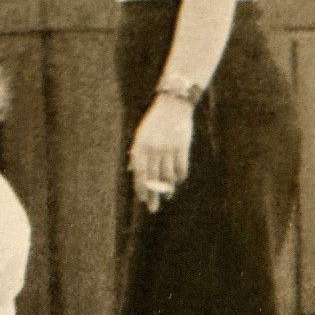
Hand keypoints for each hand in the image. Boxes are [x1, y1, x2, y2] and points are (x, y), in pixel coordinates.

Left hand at [129, 95, 193, 210]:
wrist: (173, 105)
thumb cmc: (154, 122)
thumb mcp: (141, 135)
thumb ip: (137, 153)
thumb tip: (132, 171)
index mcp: (141, 146)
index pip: (140, 173)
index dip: (141, 188)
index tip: (142, 199)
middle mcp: (154, 149)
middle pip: (154, 178)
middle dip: (154, 195)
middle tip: (153, 209)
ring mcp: (169, 148)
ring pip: (169, 175)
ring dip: (169, 188)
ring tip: (168, 195)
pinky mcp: (182, 146)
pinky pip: (182, 168)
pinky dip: (180, 176)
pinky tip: (178, 181)